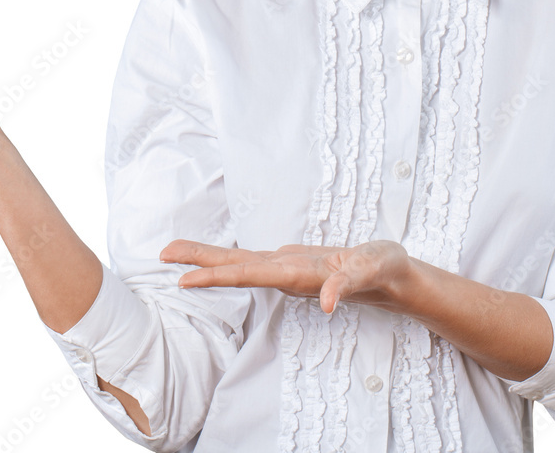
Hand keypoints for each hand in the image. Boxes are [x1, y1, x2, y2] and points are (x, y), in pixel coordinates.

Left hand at [159, 238, 413, 314]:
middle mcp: (286, 274)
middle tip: (163, 253)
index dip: (216, 276)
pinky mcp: (292, 261)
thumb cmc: (383, 271)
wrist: (391, 277)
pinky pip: (254, 258)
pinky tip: (213, 259)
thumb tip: (325, 303)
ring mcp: (287, 269)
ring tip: (176, 250)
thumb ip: (347, 286)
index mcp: (298, 276)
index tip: (184, 280)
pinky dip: (230, 256)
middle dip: (199, 262)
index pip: (250, 275)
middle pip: (236, 268)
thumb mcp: (370, 271)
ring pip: (241, 262)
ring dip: (208, 258)